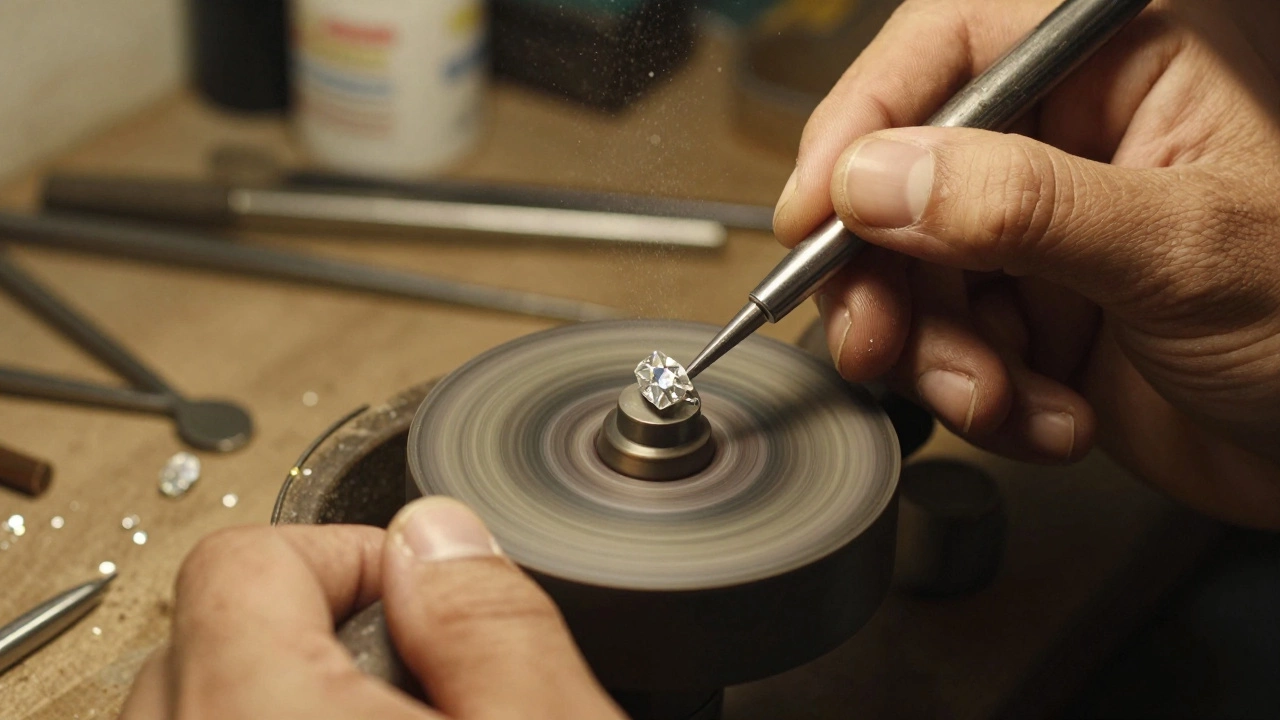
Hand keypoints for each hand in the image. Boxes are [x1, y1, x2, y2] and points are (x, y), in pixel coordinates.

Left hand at [118, 497, 623, 719]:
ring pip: (193, 709)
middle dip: (311, 631)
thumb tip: (443, 530)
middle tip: (413, 674)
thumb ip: (494, 623)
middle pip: (200, 637)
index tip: (417, 592)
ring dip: (275, 694)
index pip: (241, 562)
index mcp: (260, 719)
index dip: (347, 554)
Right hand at [773, 0, 1279, 527]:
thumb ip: (1023, 205)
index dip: (861, 124)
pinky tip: (1056, 419)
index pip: (945, 49)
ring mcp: (1043, 231)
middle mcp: (1068, 138)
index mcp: (1120, 66)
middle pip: (900, 177)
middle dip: (887, 278)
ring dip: (939, 357)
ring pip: (912, 275)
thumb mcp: (1182, 250)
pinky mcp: (1032, 315)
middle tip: (881, 342)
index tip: (815, 213)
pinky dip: (981, 400)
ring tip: (1001, 401)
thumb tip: (878, 177)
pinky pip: (947, 347)